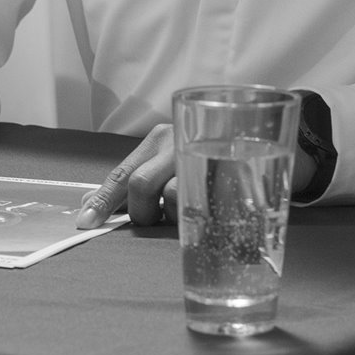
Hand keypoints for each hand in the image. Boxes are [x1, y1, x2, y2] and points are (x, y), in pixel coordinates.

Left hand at [76, 131, 322, 227]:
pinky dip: (207, 222)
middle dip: (141, 215)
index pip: (122, 173)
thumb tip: (92, 207)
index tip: (84, 224)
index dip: (101, 200)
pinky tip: (217, 219)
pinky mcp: (237, 172)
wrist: (270, 130)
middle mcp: (180, 141)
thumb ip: (141, 180)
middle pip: (142, 184)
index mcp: (159, 139)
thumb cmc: (211, 154)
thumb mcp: (174, 159)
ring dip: (177, 218)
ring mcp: (207, 155)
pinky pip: (212, 208)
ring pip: (176, 197)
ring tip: (192, 214)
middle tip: (154, 222)